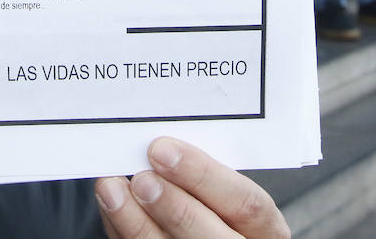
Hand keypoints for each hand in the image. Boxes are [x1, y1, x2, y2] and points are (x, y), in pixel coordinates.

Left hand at [96, 137, 288, 238]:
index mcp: (264, 229)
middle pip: (212, 238)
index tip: (162, 149)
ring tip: (113, 189)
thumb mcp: (227, 193)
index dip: (205, 176)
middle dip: (174, 206)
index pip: (246, 204)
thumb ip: (204, 177)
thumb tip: (162, 145)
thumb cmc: (219, 209)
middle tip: (142, 178)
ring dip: (137, 223)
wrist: (205, 233)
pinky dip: (123, 232)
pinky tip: (111, 208)